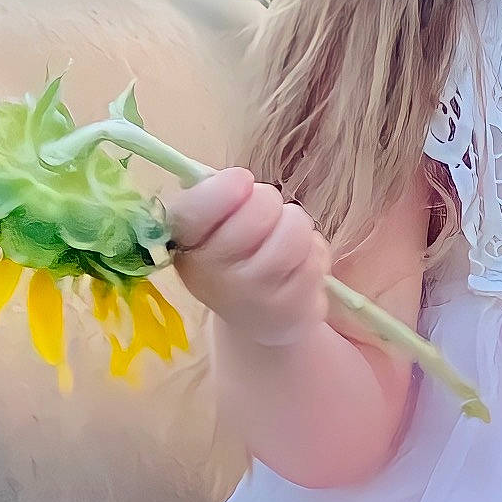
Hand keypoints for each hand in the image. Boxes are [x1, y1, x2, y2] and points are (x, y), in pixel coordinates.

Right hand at [162, 165, 332, 346]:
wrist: (256, 321)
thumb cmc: (236, 257)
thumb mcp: (214, 226)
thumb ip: (219, 197)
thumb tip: (239, 180)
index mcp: (185, 245)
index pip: (195, 209)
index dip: (224, 188)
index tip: (242, 182)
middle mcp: (211, 274)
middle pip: (260, 206)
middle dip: (269, 202)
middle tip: (264, 219)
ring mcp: (252, 295)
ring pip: (294, 227)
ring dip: (296, 226)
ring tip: (284, 243)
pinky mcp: (291, 307)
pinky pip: (316, 254)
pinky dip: (314, 253)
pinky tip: (297, 269)